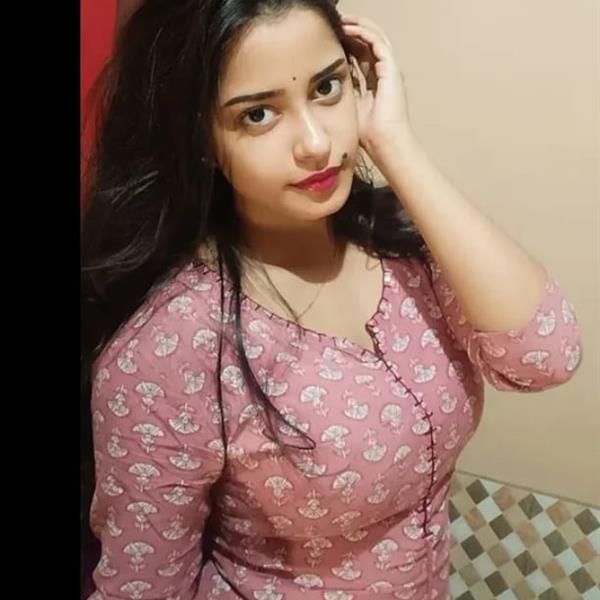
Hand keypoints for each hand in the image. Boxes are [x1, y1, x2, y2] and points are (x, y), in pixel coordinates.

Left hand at [341, 13, 412, 156]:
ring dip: (357, 26)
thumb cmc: (368, 134)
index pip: (359, 55)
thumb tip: (322, 86)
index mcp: (373, 82)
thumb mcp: (349, 107)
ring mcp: (389, 69)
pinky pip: (377, 42)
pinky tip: (349, 28)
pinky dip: (364, 32)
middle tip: (334, 23)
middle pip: (367, 43)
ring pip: (374, 37)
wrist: (384, 142)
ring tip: (341, 20)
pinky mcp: (391, 68)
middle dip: (351, 30)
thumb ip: (341, 92)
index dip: (346, 44)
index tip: (328, 38)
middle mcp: (383, 72)